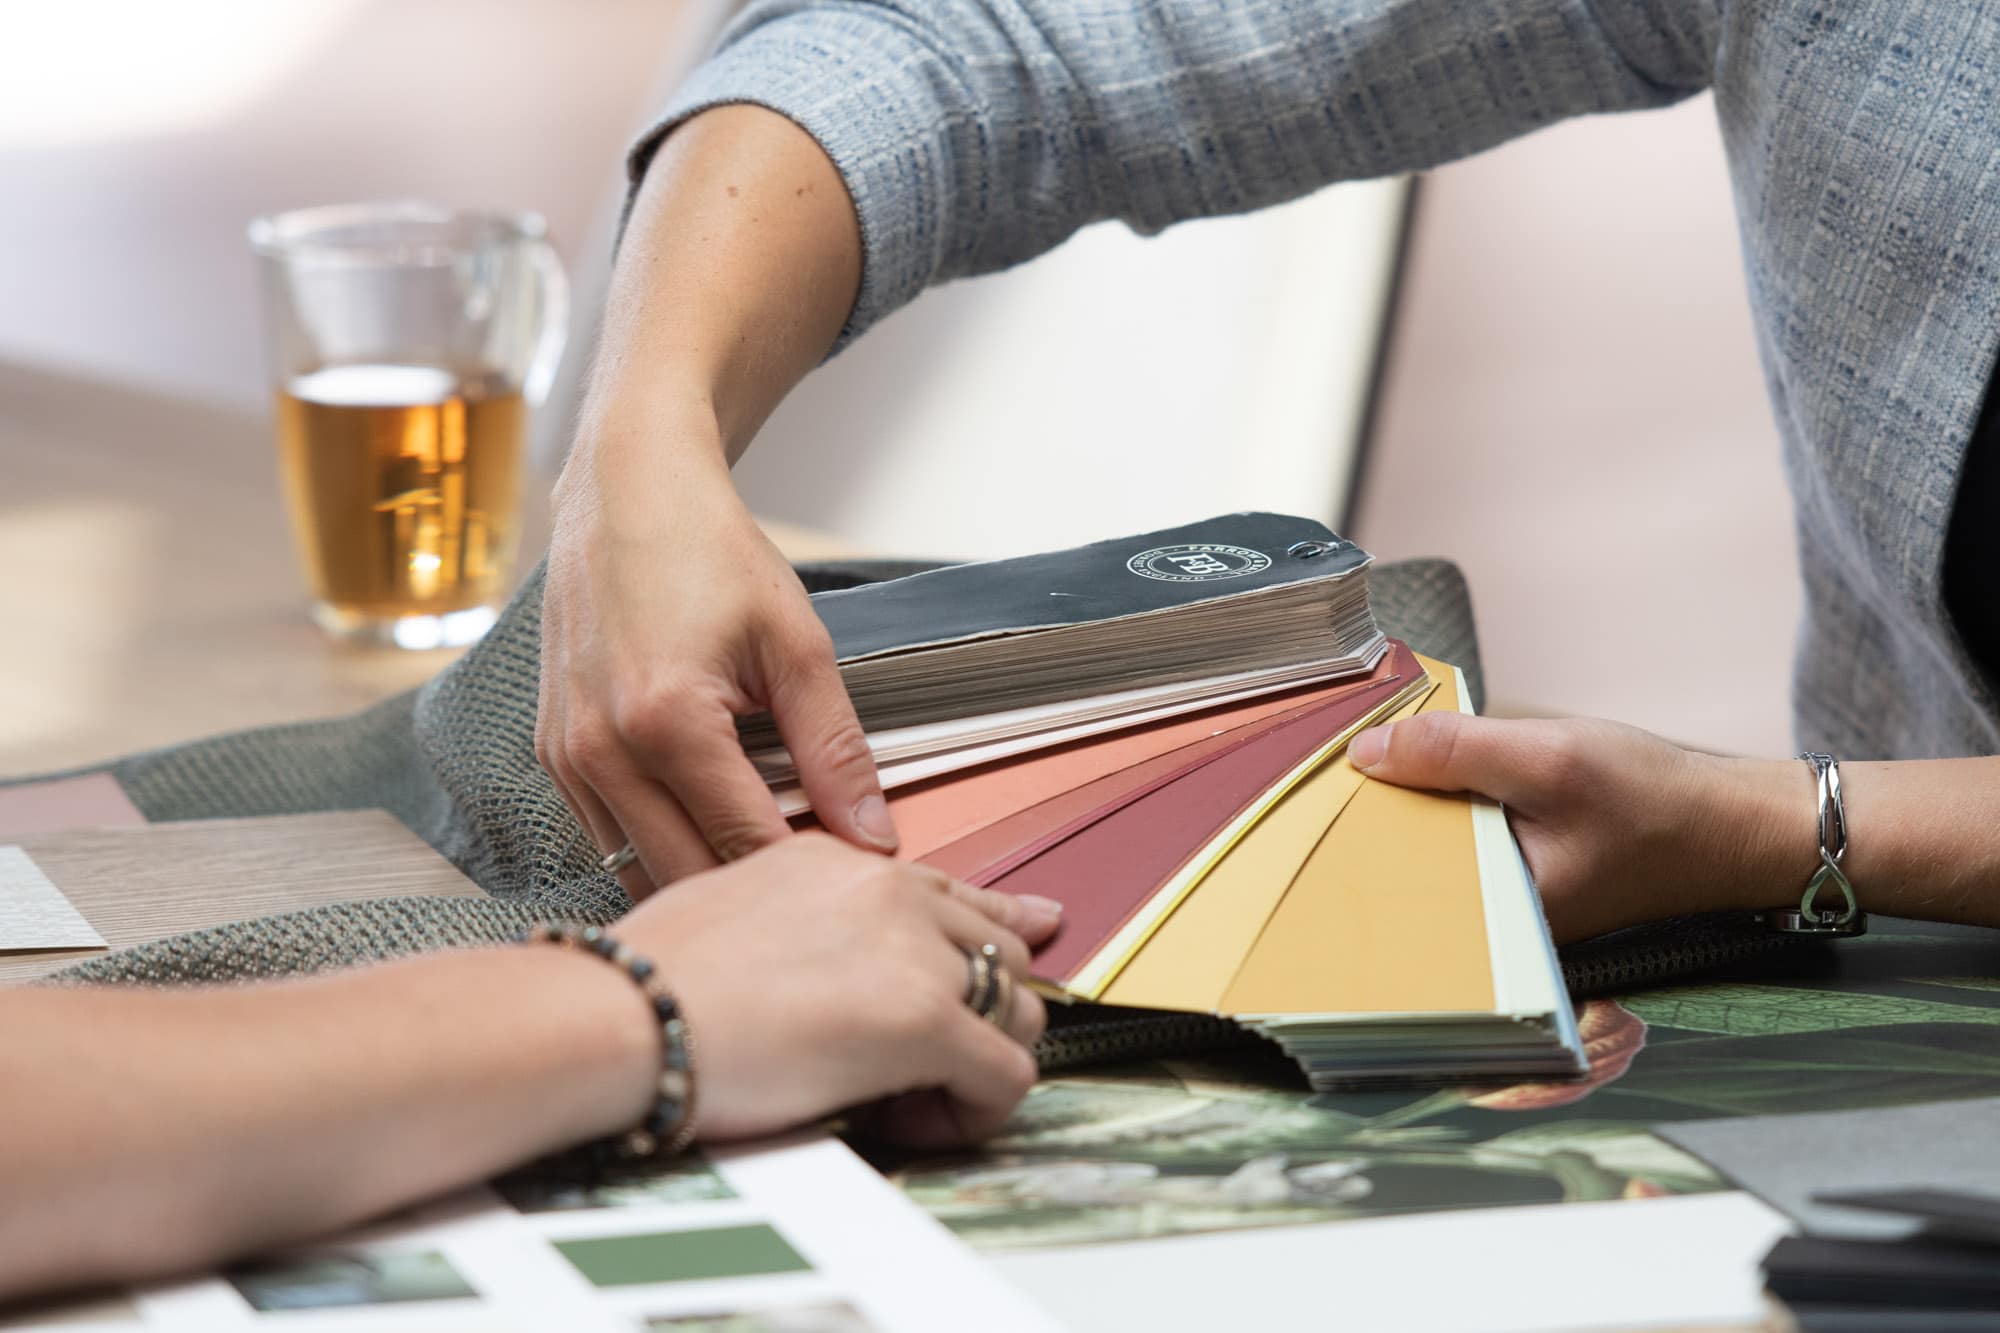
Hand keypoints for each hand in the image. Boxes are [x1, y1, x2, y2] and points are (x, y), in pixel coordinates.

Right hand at [538, 427, 895, 899]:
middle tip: (813, 893)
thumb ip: (835, 750)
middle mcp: (602, 751)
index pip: (748, 845)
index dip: (807, 875)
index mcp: (668, 722)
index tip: (852, 886)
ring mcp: (567, 758)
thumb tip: (874, 837)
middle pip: (689, 877)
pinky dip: (658, 848)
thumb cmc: (710, 554)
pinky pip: (608, 838)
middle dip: (754, 895)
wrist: (624, 493)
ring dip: (702, 880)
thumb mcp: (796, 645)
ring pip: (639, 871)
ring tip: (764, 867)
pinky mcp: (553, 755)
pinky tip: (708, 831)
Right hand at [617, 833, 1059, 1146]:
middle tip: (924, 1065)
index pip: (947, 892)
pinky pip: (1007, 1072)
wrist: (620, 1013)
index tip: (1019, 951)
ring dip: (981, 1060)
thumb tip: (823, 975)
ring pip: (1019, 1007)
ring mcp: (912, 950)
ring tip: (913, 1102)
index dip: (990, 934)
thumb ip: (800, 928)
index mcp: (836, 861)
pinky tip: (923, 1122)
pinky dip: (978, 1110)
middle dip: (979, 1011)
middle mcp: (886, 889)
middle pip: (999, 948)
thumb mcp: (729, 915)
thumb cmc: (644, 984)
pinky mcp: (922, 1017)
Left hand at [1349, 713, 1809, 941]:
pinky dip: (1439, 809)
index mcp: (1495, 918)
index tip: (1301, 796)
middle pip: (1400, 869)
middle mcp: (1492, 924)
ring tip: (1358, 767)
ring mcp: (1503, 902)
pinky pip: (1456, 843)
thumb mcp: (1550, 759)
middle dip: (1366, 823)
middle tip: (1315, 773)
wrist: (1732, 826)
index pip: (1392, 883)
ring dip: (1402, 811)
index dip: (1347, 837)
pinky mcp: (1515, 876)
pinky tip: (1417, 773)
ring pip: (1426, 853)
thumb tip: (1366, 752)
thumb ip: (1456, 752)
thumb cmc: (1655, 802)